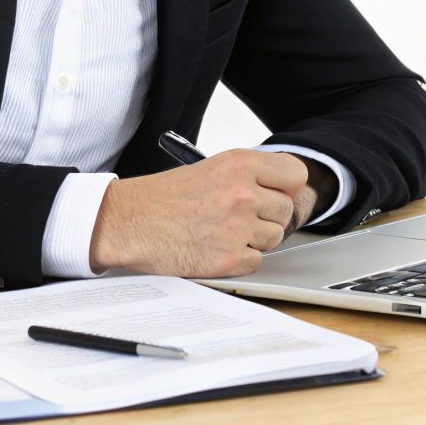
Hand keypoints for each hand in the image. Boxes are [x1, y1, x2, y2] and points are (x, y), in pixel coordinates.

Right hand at [88, 149, 307, 276]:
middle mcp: (242, 193)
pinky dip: (239, 259)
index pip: (296, 175)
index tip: (278, 193)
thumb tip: (286, 190)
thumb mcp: (212, 168)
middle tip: (238, 217)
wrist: (129, 223)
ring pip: (274, 237)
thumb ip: (251, 174)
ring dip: (253, 238)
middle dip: (267, 216)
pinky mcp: (228, 258)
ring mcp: (237, 227)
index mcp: (240, 164)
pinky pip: (256, 261)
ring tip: (222, 230)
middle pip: (286, 210)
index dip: (287, 187)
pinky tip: (215, 247)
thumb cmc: (164, 198)